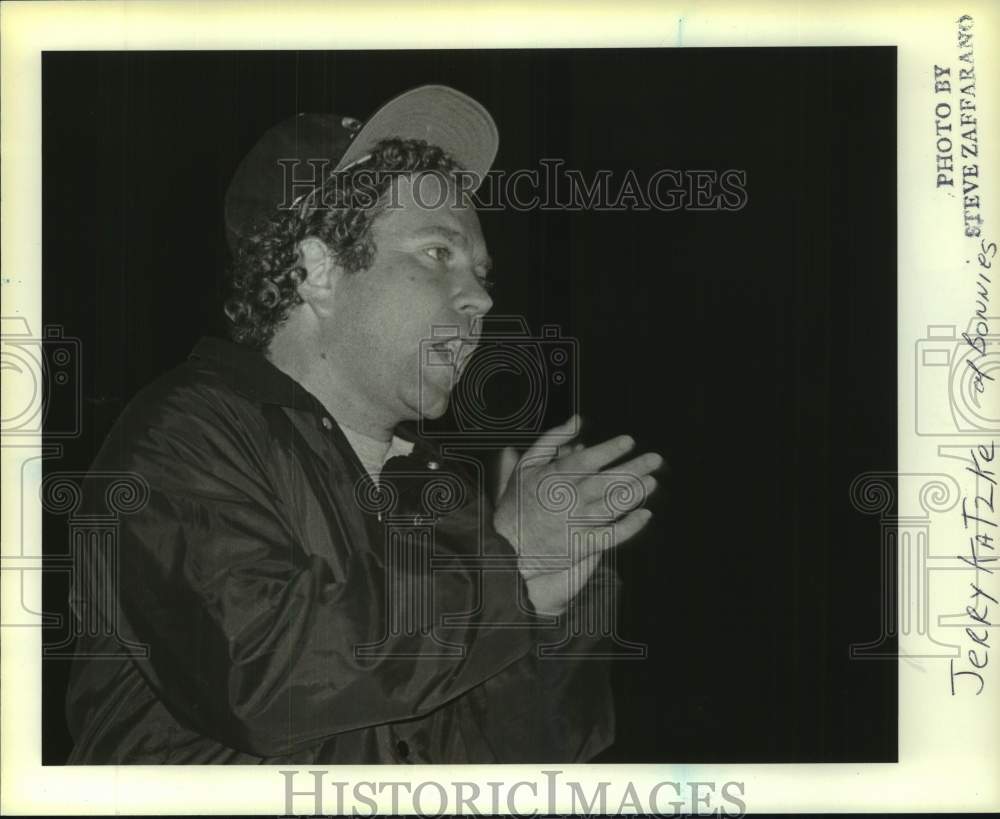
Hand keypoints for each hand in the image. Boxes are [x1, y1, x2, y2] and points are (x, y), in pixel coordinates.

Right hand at [492, 415, 662, 613]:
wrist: (506, 545)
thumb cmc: (518, 501)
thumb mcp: (527, 464)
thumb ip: (552, 439)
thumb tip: (577, 421)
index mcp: (553, 478)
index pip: (587, 461)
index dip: (610, 450)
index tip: (629, 441)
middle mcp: (567, 500)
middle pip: (606, 482)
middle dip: (633, 469)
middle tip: (655, 459)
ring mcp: (575, 524)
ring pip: (611, 507)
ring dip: (635, 494)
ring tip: (652, 481)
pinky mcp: (581, 545)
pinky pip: (610, 536)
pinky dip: (629, 526)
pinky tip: (645, 515)